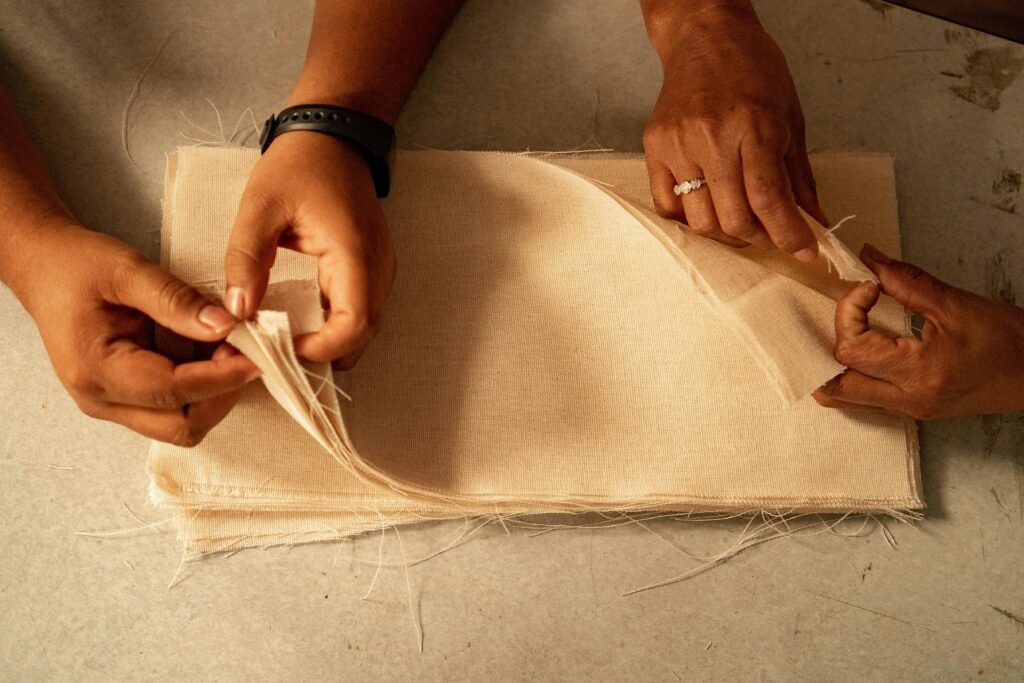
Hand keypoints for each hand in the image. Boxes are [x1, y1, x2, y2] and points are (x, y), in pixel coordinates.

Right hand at [21, 225, 259, 444]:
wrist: (43, 266)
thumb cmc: (76, 265)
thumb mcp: (127, 270)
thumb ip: (176, 300)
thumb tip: (225, 326)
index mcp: (96, 369)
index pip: (172, 390)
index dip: (221, 378)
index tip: (257, 357)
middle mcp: (101, 399)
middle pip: (181, 425)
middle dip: (222, 394)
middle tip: (244, 352)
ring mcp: (112, 404)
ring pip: (181, 424)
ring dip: (214, 394)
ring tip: (227, 349)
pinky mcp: (124, 399)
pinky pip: (173, 409)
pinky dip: (201, 389)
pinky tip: (209, 353)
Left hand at [224, 132, 395, 367]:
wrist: (333, 136)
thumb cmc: (299, 165)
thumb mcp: (260, 207)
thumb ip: (247, 260)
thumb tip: (238, 311)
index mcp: (353, 252)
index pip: (355, 323)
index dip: (322, 348)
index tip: (282, 349)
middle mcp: (376, 267)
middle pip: (364, 333)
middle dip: (324, 353)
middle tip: (278, 353)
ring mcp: (379, 269)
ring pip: (365, 326)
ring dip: (330, 342)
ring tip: (285, 340)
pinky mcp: (372, 269)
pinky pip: (359, 309)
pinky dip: (334, 325)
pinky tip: (300, 321)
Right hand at [642, 2, 824, 258]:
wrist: (704, 39)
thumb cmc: (753, 71)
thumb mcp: (791, 118)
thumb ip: (798, 177)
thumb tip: (814, 222)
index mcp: (754, 127)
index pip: (768, 199)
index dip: (789, 234)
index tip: (803, 250)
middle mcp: (713, 139)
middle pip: (733, 218)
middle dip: (758, 236)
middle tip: (769, 231)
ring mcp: (679, 145)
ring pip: (700, 219)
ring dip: (725, 230)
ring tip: (738, 218)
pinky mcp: (655, 148)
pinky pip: (668, 205)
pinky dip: (689, 217)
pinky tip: (707, 207)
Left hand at [813, 244, 1023, 418]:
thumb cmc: (1009, 341)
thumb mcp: (957, 304)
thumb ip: (906, 281)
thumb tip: (869, 258)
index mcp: (918, 373)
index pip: (852, 348)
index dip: (849, 311)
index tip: (870, 288)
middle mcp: (908, 399)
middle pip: (836, 385)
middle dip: (829, 345)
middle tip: (850, 314)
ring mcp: (910, 409)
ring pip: (847, 399)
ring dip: (833, 368)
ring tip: (847, 333)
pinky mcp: (914, 410)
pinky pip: (866, 401)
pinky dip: (853, 378)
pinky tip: (860, 354)